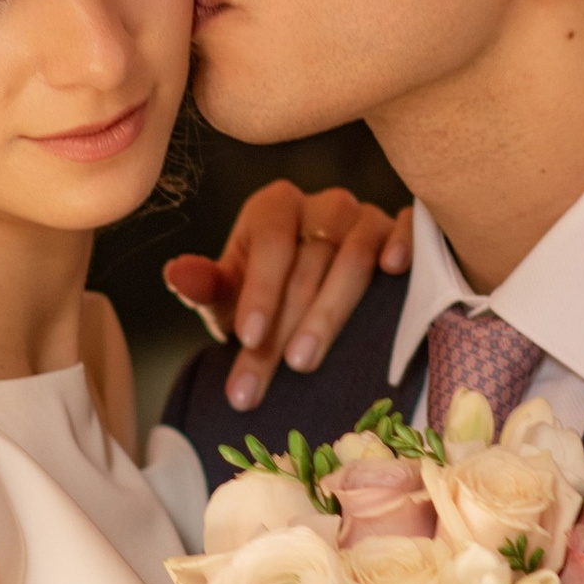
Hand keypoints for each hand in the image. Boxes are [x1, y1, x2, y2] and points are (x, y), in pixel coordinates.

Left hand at [162, 180, 411, 413]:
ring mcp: (366, 215)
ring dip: (329, 311)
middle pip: (308, 262)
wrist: (314, 293)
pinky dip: (402, 245)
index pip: (270, 244)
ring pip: (354, 256)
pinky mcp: (401, 230)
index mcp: (274, 207)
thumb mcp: (232, 294)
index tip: (248, 338)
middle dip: (285, 327)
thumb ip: (205, 285)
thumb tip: (176, 274)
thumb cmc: (269, 294)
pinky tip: (394, 270)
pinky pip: (407, 229)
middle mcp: (323, 203)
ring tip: (305, 361)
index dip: (260, 291)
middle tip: (267, 380)